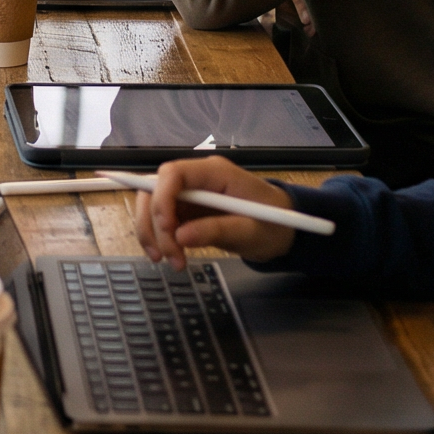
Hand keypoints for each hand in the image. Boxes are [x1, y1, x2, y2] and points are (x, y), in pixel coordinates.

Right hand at [131, 156, 301, 269]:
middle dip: (153, 223)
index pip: (173, 173)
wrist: (281, 231)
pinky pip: (160, 220)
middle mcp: (196, 179)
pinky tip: (170, 256)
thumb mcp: (251, 232)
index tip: (167, 228)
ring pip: (152, 206)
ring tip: (170, 261)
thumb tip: (181, 236)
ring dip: (152, 234)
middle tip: (166, 255)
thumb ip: (217, 231)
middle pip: (155, 190)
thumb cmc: (273, 225)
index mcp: (215, 173)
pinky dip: (158, 239)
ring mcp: (188, 194)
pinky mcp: (185, 210)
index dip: (162, 198)